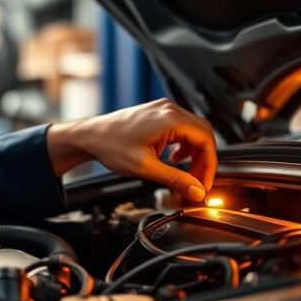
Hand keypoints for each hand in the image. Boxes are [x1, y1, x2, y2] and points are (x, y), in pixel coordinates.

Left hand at [47, 98, 216, 200]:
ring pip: (193, 131)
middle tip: (198, 181)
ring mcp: (163, 110)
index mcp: (170, 119)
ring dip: (194, 153)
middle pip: (203, 134)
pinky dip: (183, 145)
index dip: (210, 164)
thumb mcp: (145, 168)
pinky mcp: (158, 114)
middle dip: (204, 159)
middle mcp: (169, 109)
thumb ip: (175, 179)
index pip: (206, 139)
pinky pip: (181, 129)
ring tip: (186, 172)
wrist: (91, 136)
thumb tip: (196, 190)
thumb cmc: (111, 146)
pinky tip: (174, 159)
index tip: (205, 183)